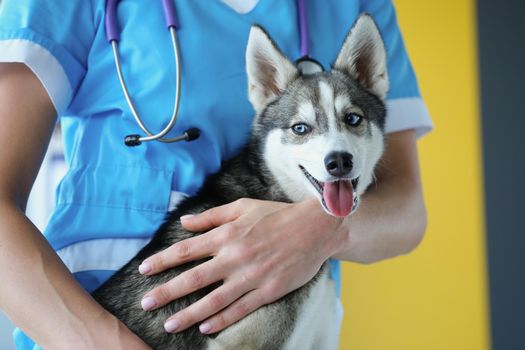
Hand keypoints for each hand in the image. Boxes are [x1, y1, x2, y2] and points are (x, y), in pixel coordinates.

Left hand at [138, 198, 343, 333]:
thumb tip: (184, 222)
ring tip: (169, 325)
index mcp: (226, 234)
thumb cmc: (276, 215)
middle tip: (145, 304)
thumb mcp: (242, 207)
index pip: (186, 250)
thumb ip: (211, 216)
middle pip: (193, 279)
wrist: (314, 228)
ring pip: (213, 300)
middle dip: (166, 293)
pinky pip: (240, 309)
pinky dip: (221, 320)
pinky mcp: (267, 291)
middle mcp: (234, 257)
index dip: (162, 260)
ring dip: (188, 314)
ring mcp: (251, 276)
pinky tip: (206, 327)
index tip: (144, 269)